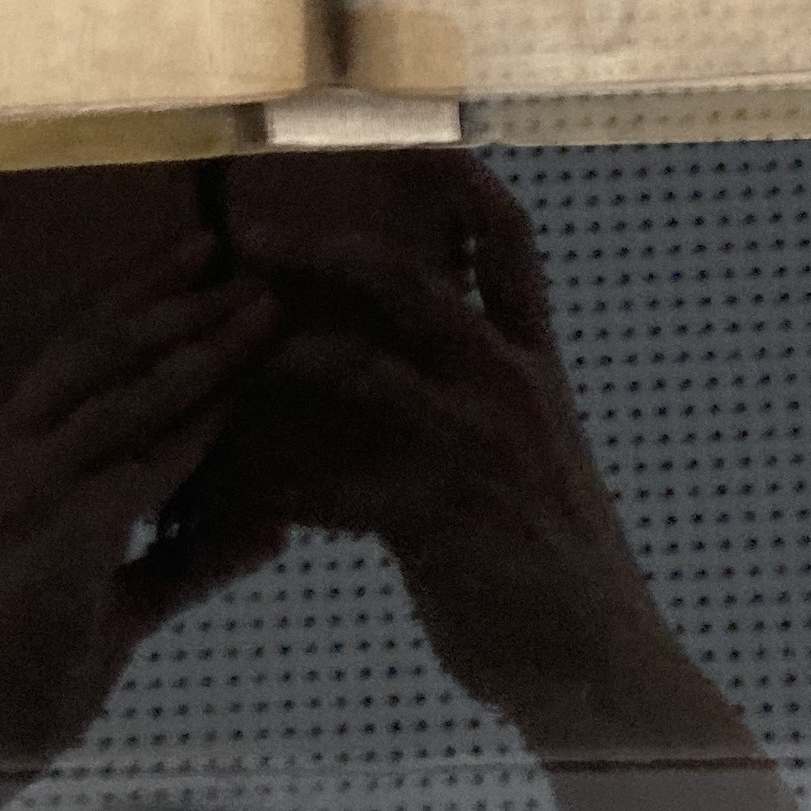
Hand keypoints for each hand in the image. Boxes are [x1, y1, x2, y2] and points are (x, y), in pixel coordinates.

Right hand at [0, 232, 283, 774]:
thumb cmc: (21, 678)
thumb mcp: (118, 605)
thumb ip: (190, 562)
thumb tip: (275, 527)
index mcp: (6, 455)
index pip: (78, 351)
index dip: (141, 297)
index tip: (204, 259)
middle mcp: (5, 456)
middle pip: (96, 348)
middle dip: (173, 298)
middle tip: (242, 256)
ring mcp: (20, 495)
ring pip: (116, 394)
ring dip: (194, 347)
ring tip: (257, 310)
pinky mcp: (48, 542)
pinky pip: (131, 471)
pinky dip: (188, 434)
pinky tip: (236, 404)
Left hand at [233, 166, 750, 759]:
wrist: (602, 667)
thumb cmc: (557, 565)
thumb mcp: (540, 454)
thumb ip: (487, 397)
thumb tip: (422, 355)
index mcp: (535, 362)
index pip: (509, 241)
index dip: (461, 183)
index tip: (404, 143)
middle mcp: (510, 384)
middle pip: (407, 278)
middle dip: (318, 249)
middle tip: (245, 237)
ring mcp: (477, 445)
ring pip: (356, 366)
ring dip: (271, 360)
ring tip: (208, 360)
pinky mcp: (439, 514)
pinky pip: (330, 485)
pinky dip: (264, 488)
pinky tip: (214, 501)